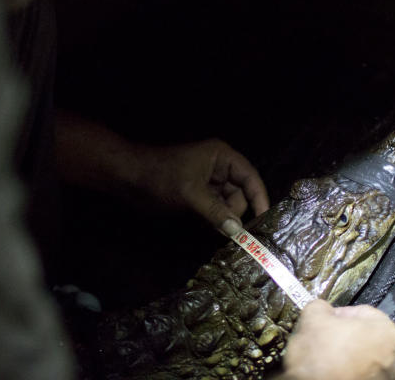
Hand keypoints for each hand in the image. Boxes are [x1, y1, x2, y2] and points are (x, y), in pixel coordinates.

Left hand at [132, 138, 269, 234]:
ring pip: (228, 206)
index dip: (259, 198)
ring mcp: (208, 183)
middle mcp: (219, 168)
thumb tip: (239, 232)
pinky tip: (213, 231)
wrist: (128, 179)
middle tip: (236, 236)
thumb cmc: (161, 178)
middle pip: (241, 194)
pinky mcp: (198, 197)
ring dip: (226, 220)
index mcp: (221, 158)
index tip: (266, 221)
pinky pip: (216, 211)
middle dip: (237, 214)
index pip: (250, 177)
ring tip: (220, 234)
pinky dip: (216, 221)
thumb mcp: (190, 194)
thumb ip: (216, 212)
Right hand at [279, 300, 394, 379]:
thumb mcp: (313, 316)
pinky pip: (364, 377)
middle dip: (349, 337)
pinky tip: (334, 372)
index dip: (341, 314)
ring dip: (351, 357)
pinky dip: (352, 374)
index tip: (327, 320)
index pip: (363, 313)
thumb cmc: (320, 357)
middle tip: (327, 339)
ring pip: (368, 360)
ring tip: (329, 360)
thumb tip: (324, 310)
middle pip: (369, 338)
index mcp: (388, 334)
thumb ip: (323, 307)